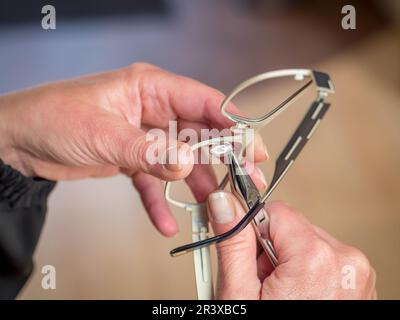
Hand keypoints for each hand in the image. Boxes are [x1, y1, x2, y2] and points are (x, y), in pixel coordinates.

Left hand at [0, 63, 267, 236]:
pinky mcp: (133, 159)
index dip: (232, 123)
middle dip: (225, 157)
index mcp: (150, 88)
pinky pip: (155, 182)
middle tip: (247, 179)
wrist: (19, 141)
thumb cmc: (53, 117)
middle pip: (200, 133)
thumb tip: (186, 164)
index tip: (252, 145)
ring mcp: (145, 137)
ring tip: (216, 205)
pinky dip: (161, 202)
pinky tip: (169, 222)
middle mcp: (153, 111)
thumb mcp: (103, 132)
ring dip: (198, 183)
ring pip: (182, 160)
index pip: (203, 102)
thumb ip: (147, 151)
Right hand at [207, 191, 376, 298]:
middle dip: (268, 249)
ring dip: (285, 260)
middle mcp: (345, 261)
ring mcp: (355, 272)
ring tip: (279, 292)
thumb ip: (233, 241)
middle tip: (261, 282)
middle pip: (291, 227)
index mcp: (316, 259)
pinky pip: (321, 257)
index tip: (246, 253)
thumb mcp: (240, 294)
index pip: (275, 211)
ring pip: (305, 241)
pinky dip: (304, 270)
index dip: (252, 231)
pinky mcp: (356, 280)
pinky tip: (295, 293)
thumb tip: (224, 202)